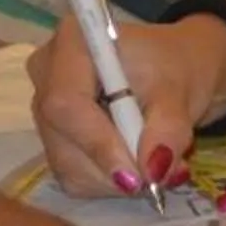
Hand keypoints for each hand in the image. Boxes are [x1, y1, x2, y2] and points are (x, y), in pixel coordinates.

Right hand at [27, 13, 225, 196]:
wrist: (176, 70)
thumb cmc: (176, 67)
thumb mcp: (181, 91)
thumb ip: (168, 128)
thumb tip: (152, 171)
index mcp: (73, 43)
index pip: (66, 102)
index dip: (97, 143)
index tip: (137, 175)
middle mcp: (47, 74)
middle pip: (63, 139)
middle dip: (112, 167)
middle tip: (159, 176)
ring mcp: (45, 110)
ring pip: (67, 165)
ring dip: (115, 179)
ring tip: (155, 165)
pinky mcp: (53, 139)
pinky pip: (73, 176)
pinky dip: (109, 182)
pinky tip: (135, 163)